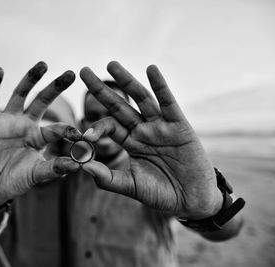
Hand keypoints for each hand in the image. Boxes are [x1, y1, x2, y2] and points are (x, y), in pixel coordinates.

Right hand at [0, 62, 80, 207]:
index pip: (56, 128)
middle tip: (72, 73)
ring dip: (30, 79)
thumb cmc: (15, 182)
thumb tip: (78, 165)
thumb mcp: (37, 175)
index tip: (81, 135)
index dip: (68, 130)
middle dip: (56, 87)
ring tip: (43, 65)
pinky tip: (0, 70)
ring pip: (20, 94)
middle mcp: (25, 124)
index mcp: (39, 137)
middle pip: (42, 101)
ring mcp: (7, 121)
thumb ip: (54, 169)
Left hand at [80, 61, 221, 219]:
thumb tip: (82, 166)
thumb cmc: (162, 194)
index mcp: (130, 143)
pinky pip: (169, 103)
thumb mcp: (132, 186)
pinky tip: (151, 69)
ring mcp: (160, 126)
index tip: (85, 136)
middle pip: (119, 106)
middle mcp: (143, 130)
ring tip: (111, 65)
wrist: (192, 201)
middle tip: (84, 71)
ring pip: (141, 99)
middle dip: (101, 89)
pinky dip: (161, 86)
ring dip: (127, 81)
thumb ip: (107, 178)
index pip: (109, 127)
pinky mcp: (179, 126)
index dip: (97, 128)